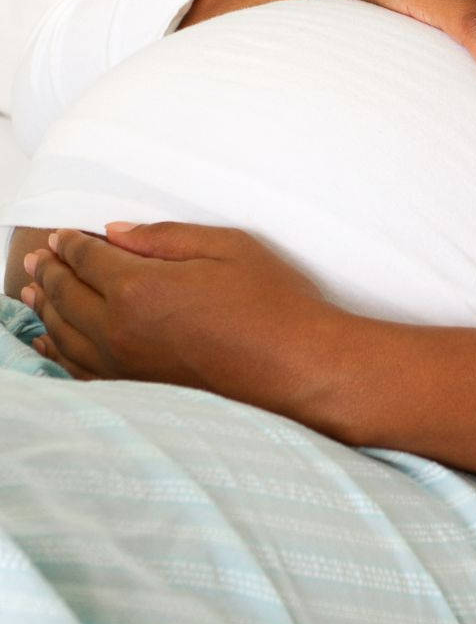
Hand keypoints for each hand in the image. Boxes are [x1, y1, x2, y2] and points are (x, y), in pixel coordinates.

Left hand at [19, 221, 350, 413]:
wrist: (296, 366)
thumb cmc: (270, 303)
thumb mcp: (225, 247)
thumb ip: (163, 237)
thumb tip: (116, 233)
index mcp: (140, 288)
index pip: (89, 261)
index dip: (71, 245)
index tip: (60, 236)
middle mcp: (122, 331)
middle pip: (68, 297)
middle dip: (50, 273)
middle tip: (38, 258)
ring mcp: (127, 366)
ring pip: (66, 335)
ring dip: (45, 311)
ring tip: (32, 293)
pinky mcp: (140, 390)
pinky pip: (81, 371)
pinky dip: (58, 354)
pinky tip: (50, 345)